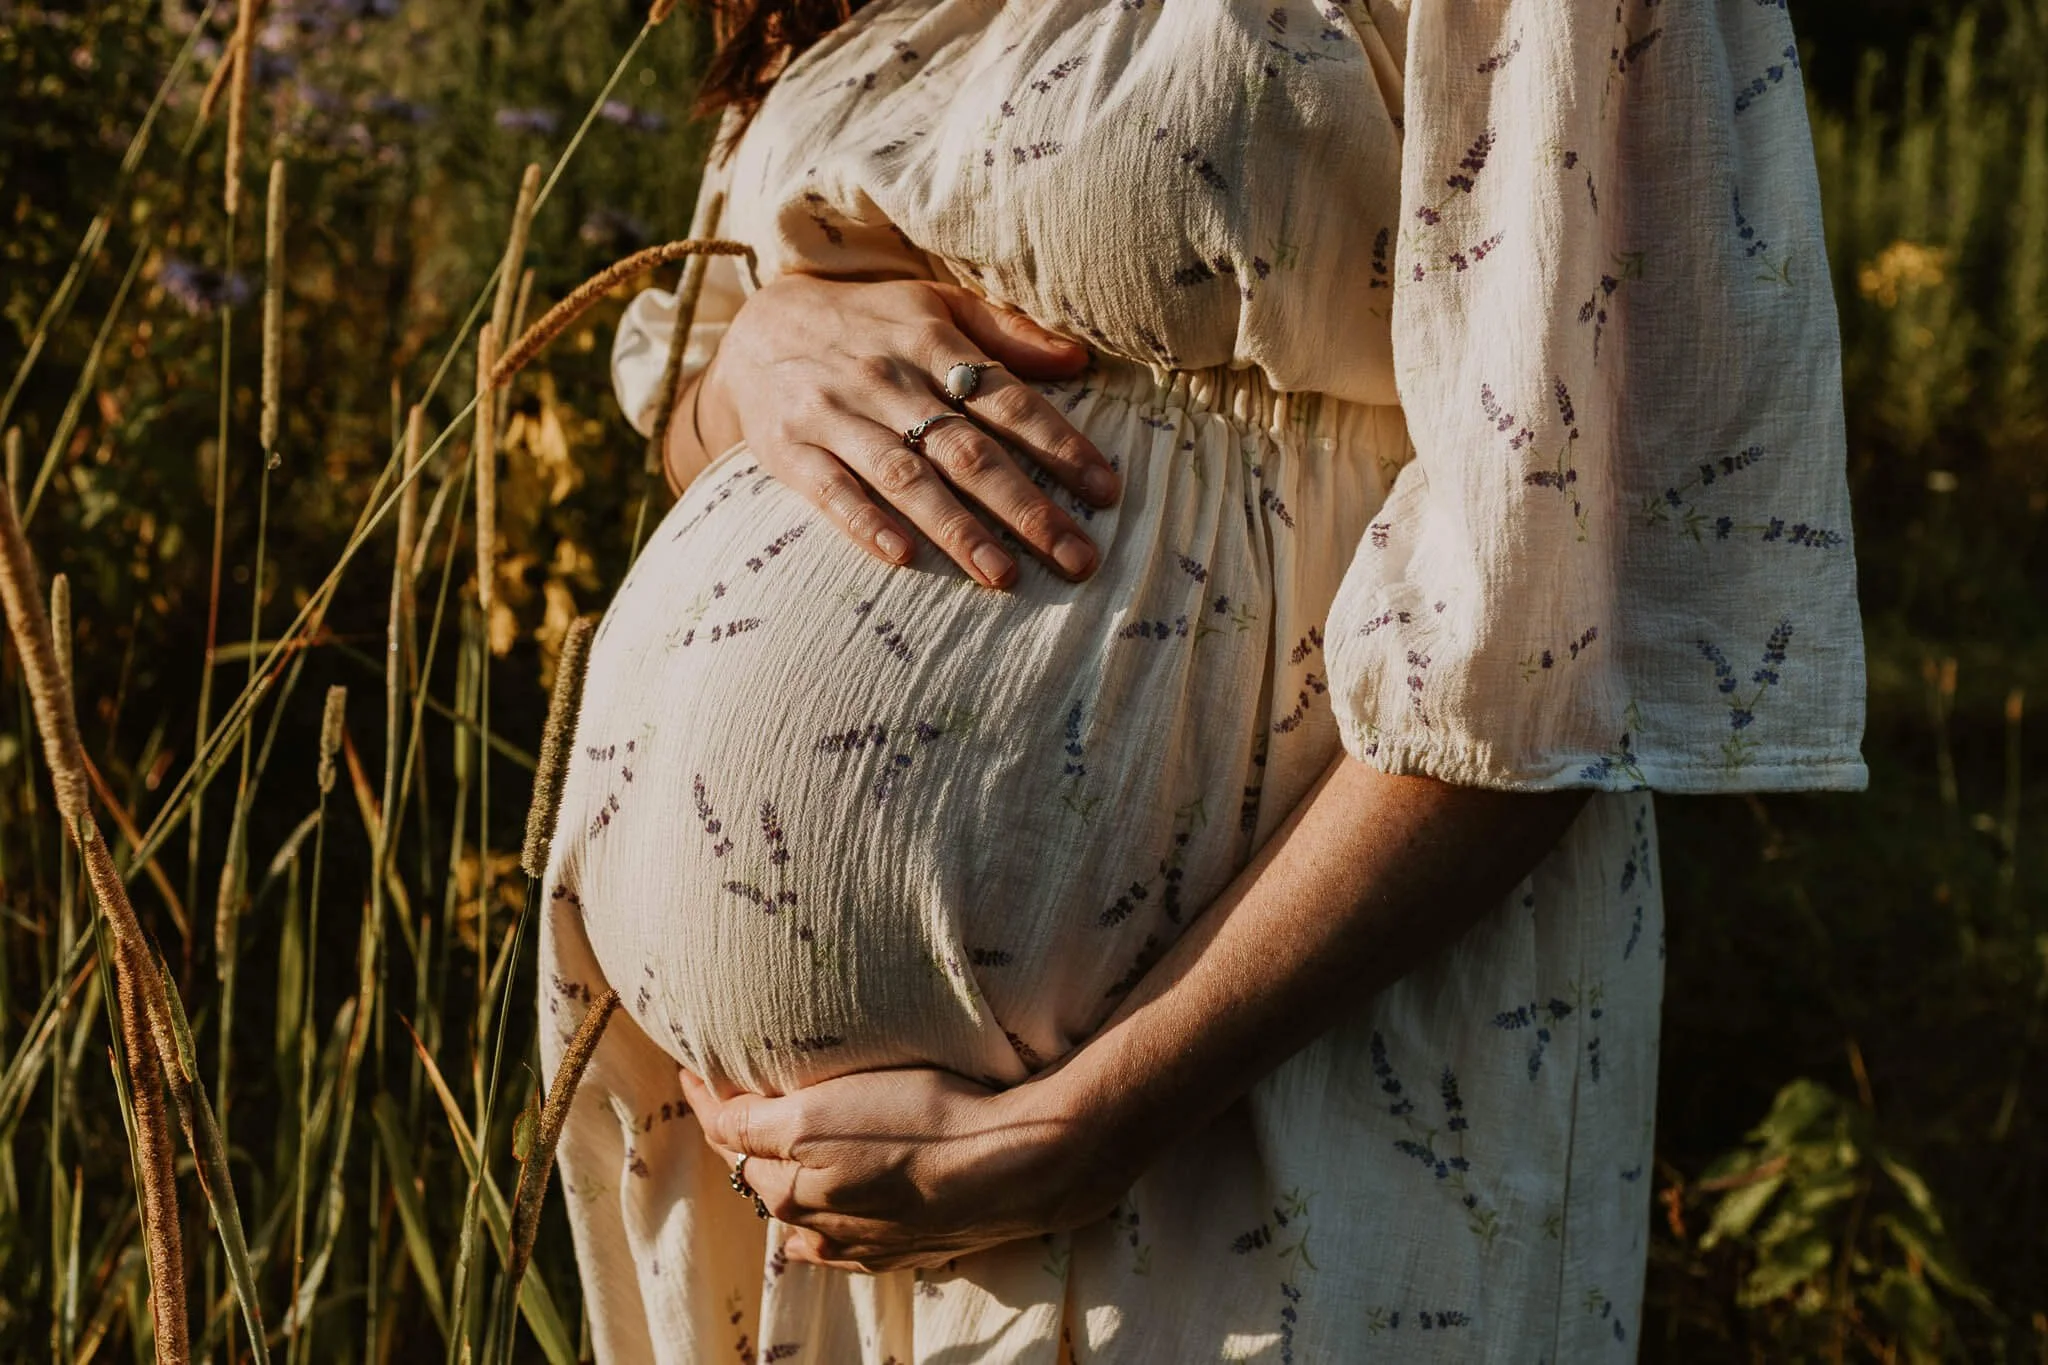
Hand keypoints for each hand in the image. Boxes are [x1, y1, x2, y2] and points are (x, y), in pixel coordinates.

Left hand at [675, 1066, 1132, 1272]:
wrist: (1016, 1164)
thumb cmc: (922, 1124)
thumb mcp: (821, 1111)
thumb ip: (756, 1122)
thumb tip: (711, 1116)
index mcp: (791, 1187)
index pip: (731, 1139)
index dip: (709, 1101)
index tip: (693, 1070)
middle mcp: (821, 1223)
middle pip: (763, 1178)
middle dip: (742, 1143)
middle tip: (732, 1101)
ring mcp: (867, 1242)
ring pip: (804, 1213)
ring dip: (784, 1183)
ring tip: (777, 1154)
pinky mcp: (911, 1247)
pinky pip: (848, 1245)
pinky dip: (825, 1230)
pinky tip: (822, 1229)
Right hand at [688, 275, 1120, 588]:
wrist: (755, 327)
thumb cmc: (868, 322)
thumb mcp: (935, 305)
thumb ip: (1007, 332)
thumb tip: (1079, 362)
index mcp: (932, 342)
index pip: (1009, 401)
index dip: (1061, 446)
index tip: (1106, 492)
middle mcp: (888, 380)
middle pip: (969, 452)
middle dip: (1028, 509)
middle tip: (1078, 558)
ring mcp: (837, 416)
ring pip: (907, 478)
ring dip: (958, 531)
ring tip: (1004, 577)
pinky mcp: (790, 450)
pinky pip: (832, 492)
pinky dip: (865, 524)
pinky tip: (903, 558)